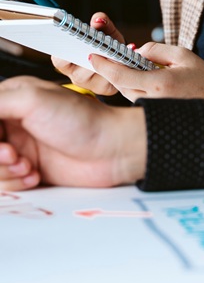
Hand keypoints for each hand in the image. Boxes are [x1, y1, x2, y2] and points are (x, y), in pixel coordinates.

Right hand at [0, 76, 146, 189]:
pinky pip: (4, 184)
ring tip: (29, 167)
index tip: (1, 143)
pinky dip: (16, 184)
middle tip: (14, 156)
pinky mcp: (28, 170)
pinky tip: (36, 176)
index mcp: (10, 98)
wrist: (113, 150)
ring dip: (5, 172)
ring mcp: (19, 147)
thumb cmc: (82, 120)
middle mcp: (12, 122)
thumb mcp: (32, 101)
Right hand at [51, 12, 123, 95]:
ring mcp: (91, 84)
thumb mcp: (103, 31)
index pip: (59, 60)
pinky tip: (125, 60)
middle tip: (98, 48)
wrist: (122, 56)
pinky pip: (110, 82)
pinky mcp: (106, 89)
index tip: (71, 44)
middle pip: (79, 72)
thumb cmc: (106, 43)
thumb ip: (100, 23)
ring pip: (96, 77)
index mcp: (68, 61)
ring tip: (115, 53)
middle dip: (89, 60)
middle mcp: (77, 75)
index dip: (62, 54)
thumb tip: (98, 19)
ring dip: (106, 65)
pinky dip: (119, 69)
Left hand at [88, 43, 203, 101]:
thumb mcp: (182, 55)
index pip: (121, 75)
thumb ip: (156, 50)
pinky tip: (135, 75)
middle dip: (110, 70)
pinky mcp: (153, 112)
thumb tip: (134, 51)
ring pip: (125, 92)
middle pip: (119, 84)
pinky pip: (134, 98)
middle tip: (104, 55)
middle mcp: (152, 99)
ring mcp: (152, 109)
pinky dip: (130, 86)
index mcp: (159, 83)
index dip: (104, 65)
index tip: (94, 55)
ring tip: (121, 63)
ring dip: (121, 78)